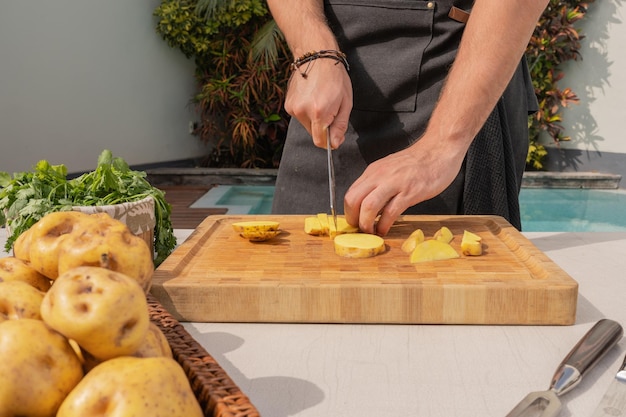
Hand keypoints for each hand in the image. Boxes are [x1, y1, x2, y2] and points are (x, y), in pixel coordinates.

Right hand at [284, 58, 351, 148]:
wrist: (317, 56)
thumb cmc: (335, 77)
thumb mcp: (346, 103)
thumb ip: (340, 126)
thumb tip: (335, 144)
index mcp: (319, 112)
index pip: (320, 142)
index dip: (329, 142)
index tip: (336, 136)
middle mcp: (302, 111)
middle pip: (313, 134)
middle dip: (323, 127)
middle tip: (331, 109)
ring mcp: (293, 108)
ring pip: (306, 125)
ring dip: (314, 119)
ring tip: (320, 100)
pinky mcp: (288, 104)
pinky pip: (300, 116)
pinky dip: (307, 111)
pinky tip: (312, 97)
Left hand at [344, 135, 467, 235]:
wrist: (439, 149)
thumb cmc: (417, 162)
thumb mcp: (390, 169)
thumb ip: (378, 185)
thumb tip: (369, 206)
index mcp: (373, 171)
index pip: (351, 193)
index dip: (348, 212)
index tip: (354, 222)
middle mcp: (380, 176)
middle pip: (353, 200)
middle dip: (353, 219)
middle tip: (360, 229)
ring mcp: (394, 183)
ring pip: (368, 206)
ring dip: (366, 224)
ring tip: (371, 232)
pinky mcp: (410, 192)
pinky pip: (390, 212)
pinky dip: (384, 225)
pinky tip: (385, 229)